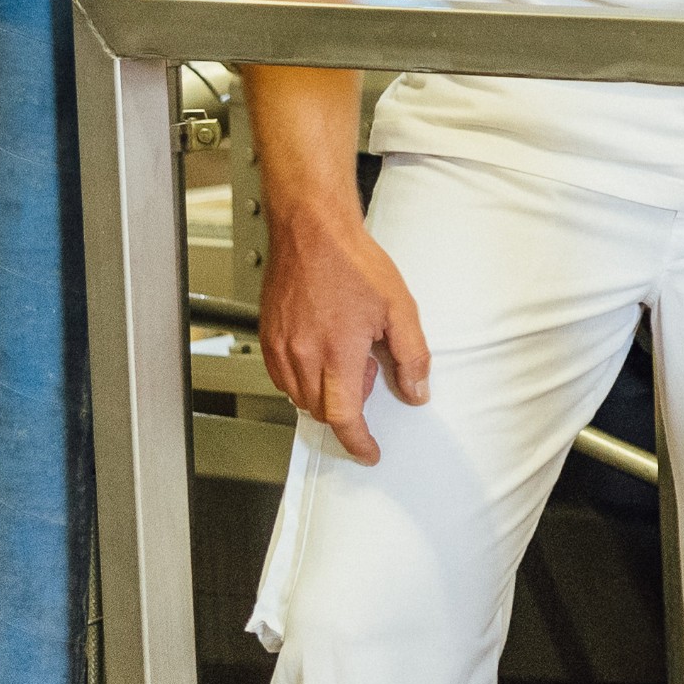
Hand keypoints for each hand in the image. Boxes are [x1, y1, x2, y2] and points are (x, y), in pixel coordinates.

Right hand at [260, 207, 431, 465]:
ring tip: (348, 355)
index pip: (343, 417)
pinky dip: (303, 379)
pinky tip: (323, 353)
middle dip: (346, 408)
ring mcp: (280, 346)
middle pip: (320, 409)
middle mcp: (301, 355)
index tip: (368, 452)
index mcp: (336, 354)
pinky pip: (281, 376)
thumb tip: (416, 392)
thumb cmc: (353, 262)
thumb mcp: (400, 309)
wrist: (312, 231)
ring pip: (298, 396)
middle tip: (369, 375)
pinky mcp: (267, 335)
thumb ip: (411, 357)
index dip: (357, 441)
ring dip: (324, 393)